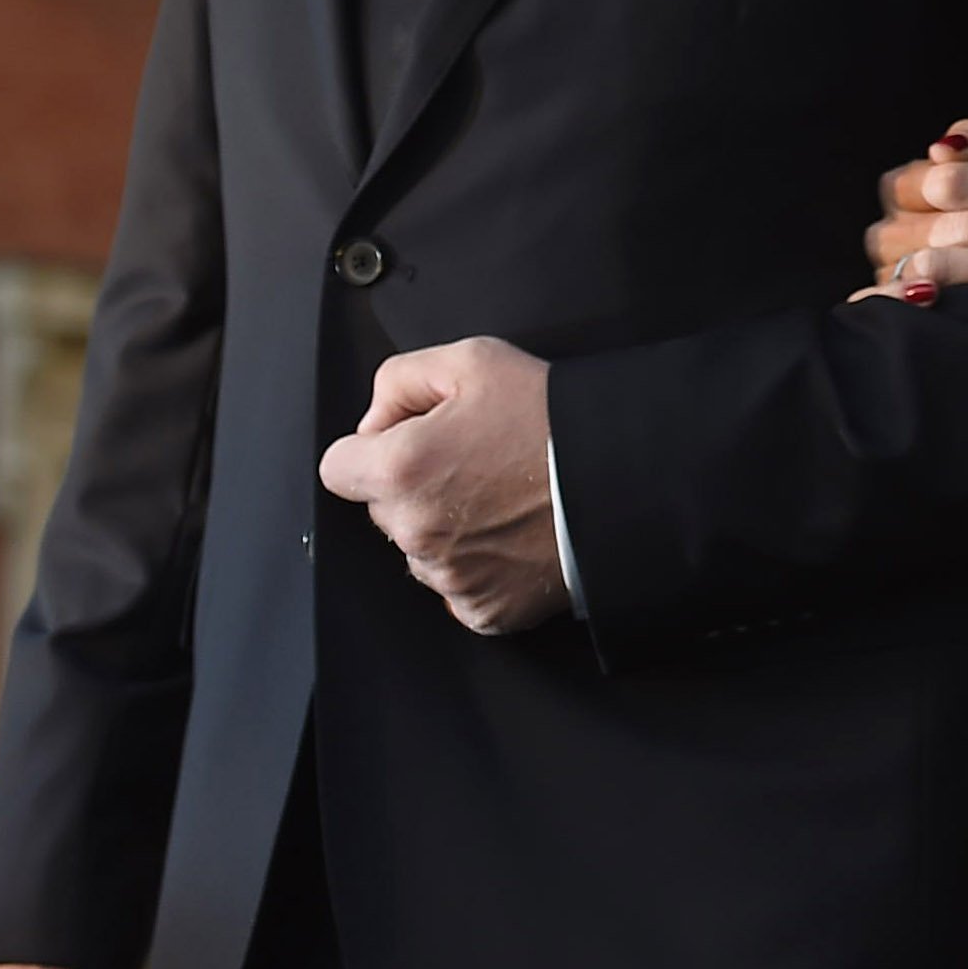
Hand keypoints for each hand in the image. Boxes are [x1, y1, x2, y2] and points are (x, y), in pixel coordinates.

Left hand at [314, 338, 567, 632]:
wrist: (629, 475)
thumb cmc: (557, 418)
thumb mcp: (476, 360)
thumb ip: (401, 378)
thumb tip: (375, 420)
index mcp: (399, 469)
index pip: (338, 466)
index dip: (374, 448)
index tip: (416, 442)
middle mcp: (413, 531)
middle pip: (382, 510)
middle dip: (416, 487)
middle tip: (478, 463)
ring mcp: (448, 577)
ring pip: (420, 550)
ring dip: (447, 529)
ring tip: (506, 498)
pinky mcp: (484, 608)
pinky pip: (459, 588)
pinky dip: (481, 567)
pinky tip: (516, 535)